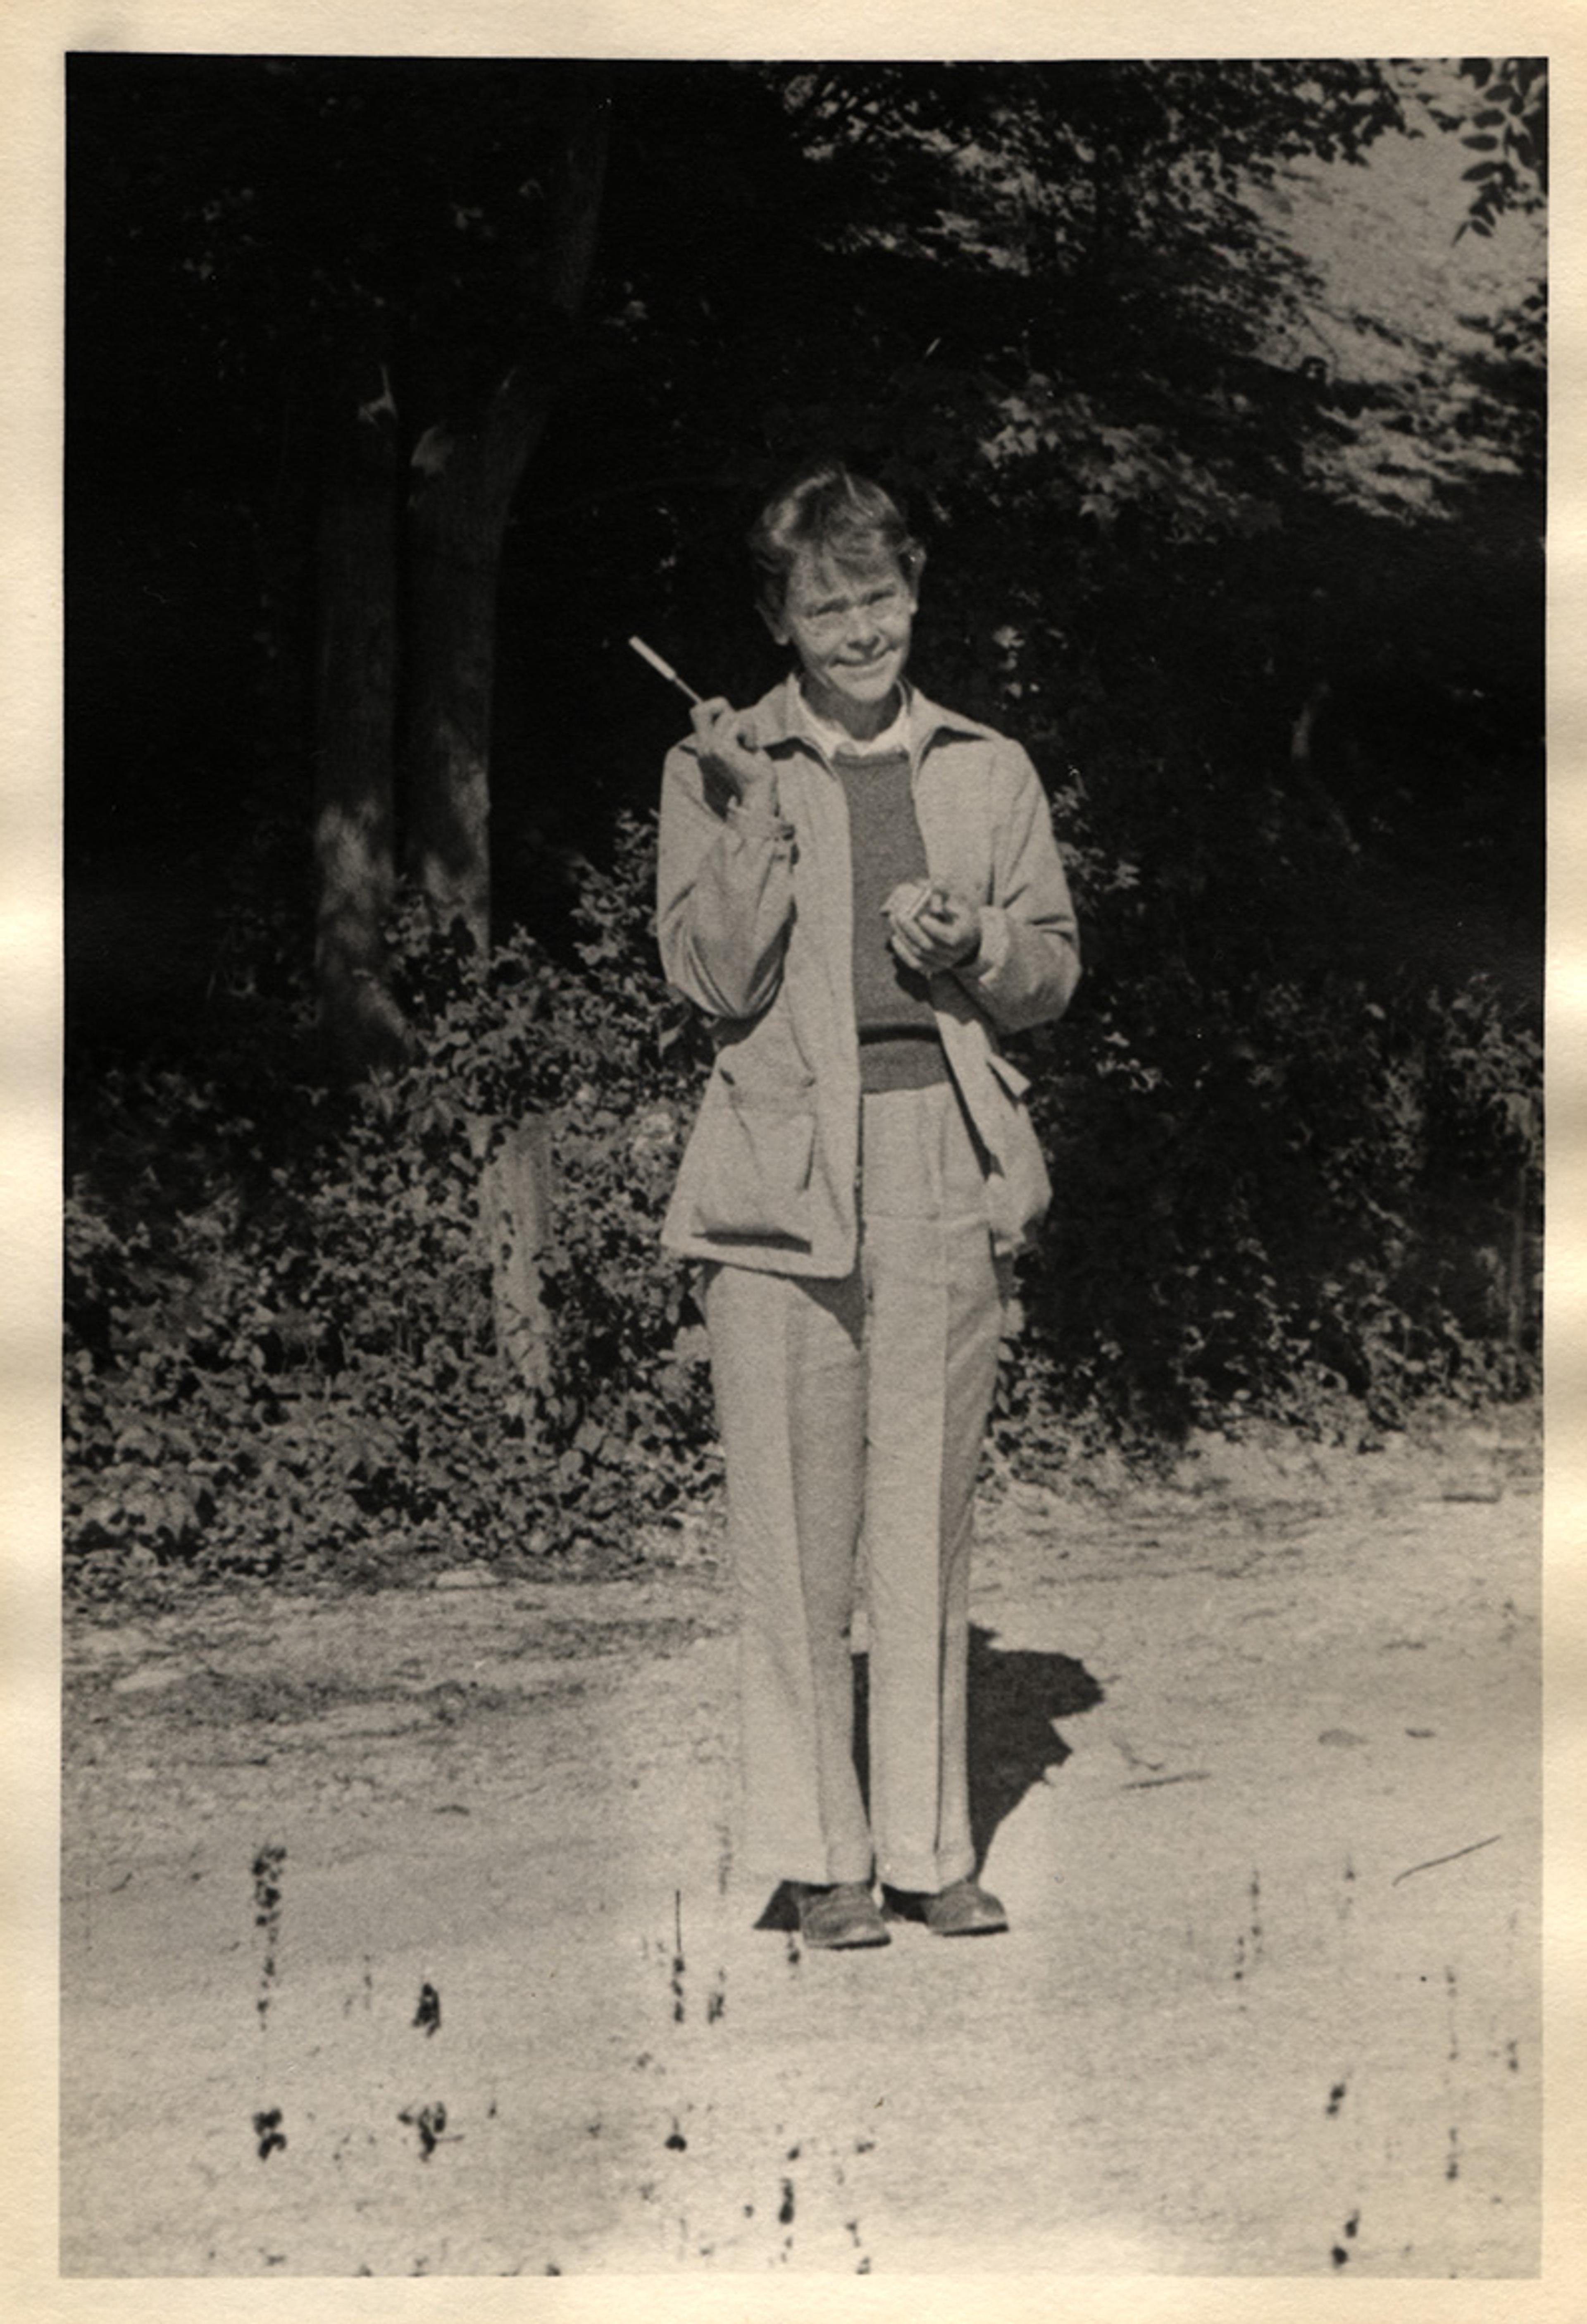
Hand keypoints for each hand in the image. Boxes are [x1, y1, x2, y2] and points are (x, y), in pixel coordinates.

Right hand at [691, 696, 777, 810]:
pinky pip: (737, 724)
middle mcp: (704, 747)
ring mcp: (710, 749)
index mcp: (706, 747)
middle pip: (700, 709)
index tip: (733, 724)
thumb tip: (732, 712)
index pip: (697, 712)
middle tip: (739, 730)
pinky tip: (750, 750)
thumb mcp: (739, 747)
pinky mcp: (721, 750)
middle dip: (723, 708)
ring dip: (747, 727)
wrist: (758, 795)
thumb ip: (731, 731)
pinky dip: (749, 733)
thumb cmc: (754, 773)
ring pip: (729, 715)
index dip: (714, 707)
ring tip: (749, 747)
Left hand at [884, 879, 981, 972]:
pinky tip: (895, 937)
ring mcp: (943, 963)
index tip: (920, 916)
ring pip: (919, 955)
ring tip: (894, 919)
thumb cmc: (961, 913)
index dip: (933, 928)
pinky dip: (903, 952)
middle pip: (929, 946)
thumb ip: (943, 890)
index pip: (949, 937)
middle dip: (911, 930)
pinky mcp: (933, 968)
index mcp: (965, 936)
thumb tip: (923, 886)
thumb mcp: (959, 899)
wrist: (967, 936)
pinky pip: (915, 964)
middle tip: (899, 914)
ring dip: (904, 937)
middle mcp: (954, 954)